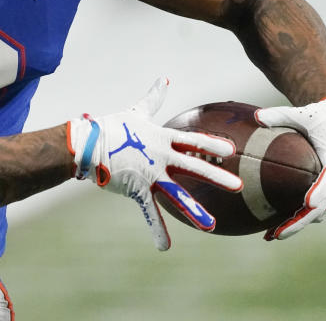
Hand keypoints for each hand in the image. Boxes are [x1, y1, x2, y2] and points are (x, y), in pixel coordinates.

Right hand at [67, 78, 242, 249]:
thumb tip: (164, 78)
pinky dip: (156, 229)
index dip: (212, 145)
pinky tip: (165, 246)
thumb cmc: (111, 126)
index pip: (192, 141)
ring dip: (194, 210)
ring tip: (211, 226)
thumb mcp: (136, 112)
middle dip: (216, 176)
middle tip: (237, 185)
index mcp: (162, 139)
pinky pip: (149, 212)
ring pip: (176, 194)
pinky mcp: (136, 189)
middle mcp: (160, 157)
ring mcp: (149, 175)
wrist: (87, 144)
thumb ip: (153, 98)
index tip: (231, 150)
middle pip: (193, 166)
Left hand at [254, 97, 325, 240]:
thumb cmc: (319, 118)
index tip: (308, 203)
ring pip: (316, 212)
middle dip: (300, 221)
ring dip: (296, 224)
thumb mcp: (302, 114)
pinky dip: (297, 218)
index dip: (320, 191)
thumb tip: (256, 116)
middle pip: (321, 205)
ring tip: (271, 235)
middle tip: (278, 233)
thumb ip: (279, 115)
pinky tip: (274, 227)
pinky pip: (313, 209)